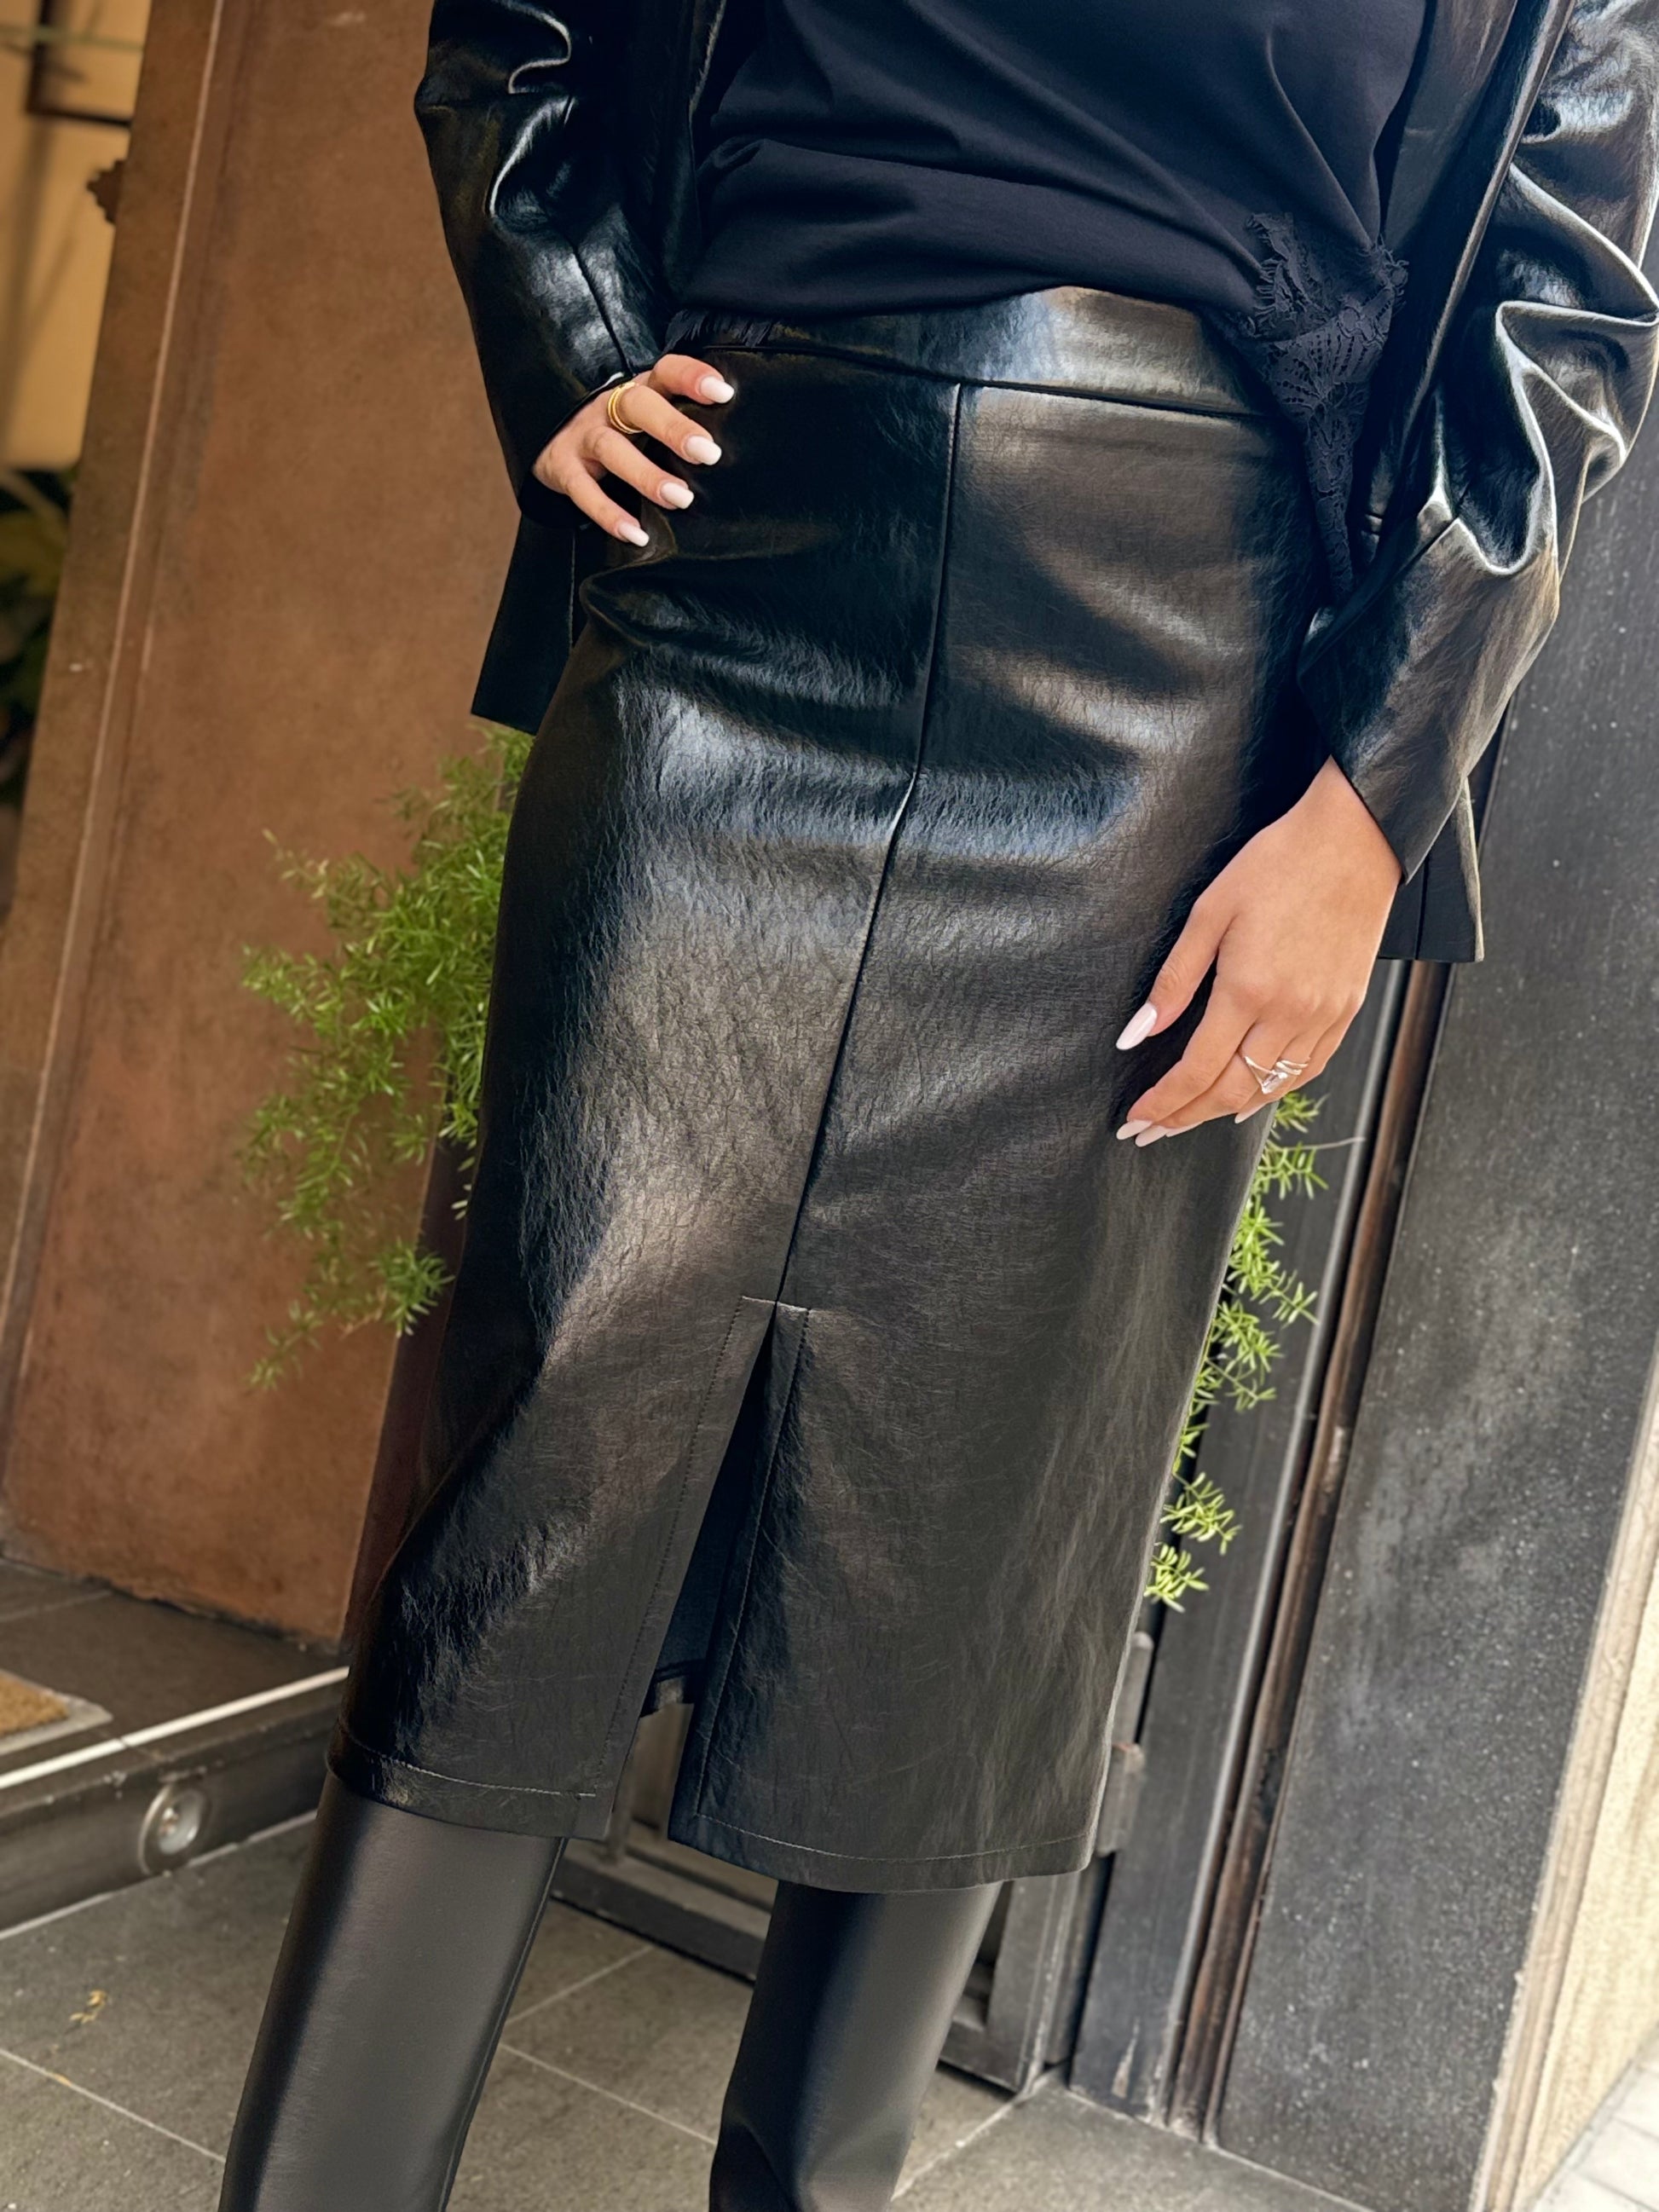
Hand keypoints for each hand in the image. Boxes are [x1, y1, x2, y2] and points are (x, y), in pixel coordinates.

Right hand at [532, 354, 733, 544]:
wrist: (550, 436)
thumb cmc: (615, 430)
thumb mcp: (643, 417)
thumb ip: (677, 423)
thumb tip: (731, 448)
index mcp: (637, 391)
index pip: (665, 372)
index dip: (691, 377)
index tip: (723, 393)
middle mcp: (608, 408)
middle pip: (637, 405)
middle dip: (673, 428)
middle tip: (707, 453)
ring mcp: (583, 437)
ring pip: (612, 449)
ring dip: (646, 475)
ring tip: (680, 498)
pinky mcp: (563, 469)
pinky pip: (584, 492)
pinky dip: (609, 514)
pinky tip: (636, 533)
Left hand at [1116, 759, 1402, 1143]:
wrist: (1354, 840)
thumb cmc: (1276, 865)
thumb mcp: (1209, 913)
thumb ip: (1173, 981)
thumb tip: (1135, 1035)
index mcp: (1248, 991)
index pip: (1196, 1071)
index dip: (1162, 1102)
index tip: (1134, 1119)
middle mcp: (1289, 1013)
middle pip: (1230, 1090)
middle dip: (1185, 1118)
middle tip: (1150, 1133)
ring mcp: (1324, 1015)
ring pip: (1270, 1087)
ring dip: (1225, 1110)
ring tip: (1189, 1119)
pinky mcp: (1347, 1009)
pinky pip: (1309, 1068)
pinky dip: (1275, 1091)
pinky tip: (1250, 1097)